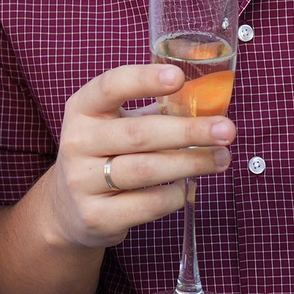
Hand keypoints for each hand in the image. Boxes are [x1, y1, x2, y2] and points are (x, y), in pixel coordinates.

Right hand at [34, 63, 233, 251]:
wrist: (67, 208)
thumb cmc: (106, 155)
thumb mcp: (117, 124)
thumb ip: (155, 112)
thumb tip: (210, 105)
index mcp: (82, 109)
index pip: (111, 86)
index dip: (144, 79)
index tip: (179, 77)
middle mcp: (76, 142)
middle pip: (139, 133)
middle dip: (188, 131)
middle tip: (226, 130)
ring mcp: (82, 182)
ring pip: (146, 170)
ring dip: (191, 163)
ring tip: (221, 158)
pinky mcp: (96, 216)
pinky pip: (148, 204)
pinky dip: (176, 194)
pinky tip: (188, 187)